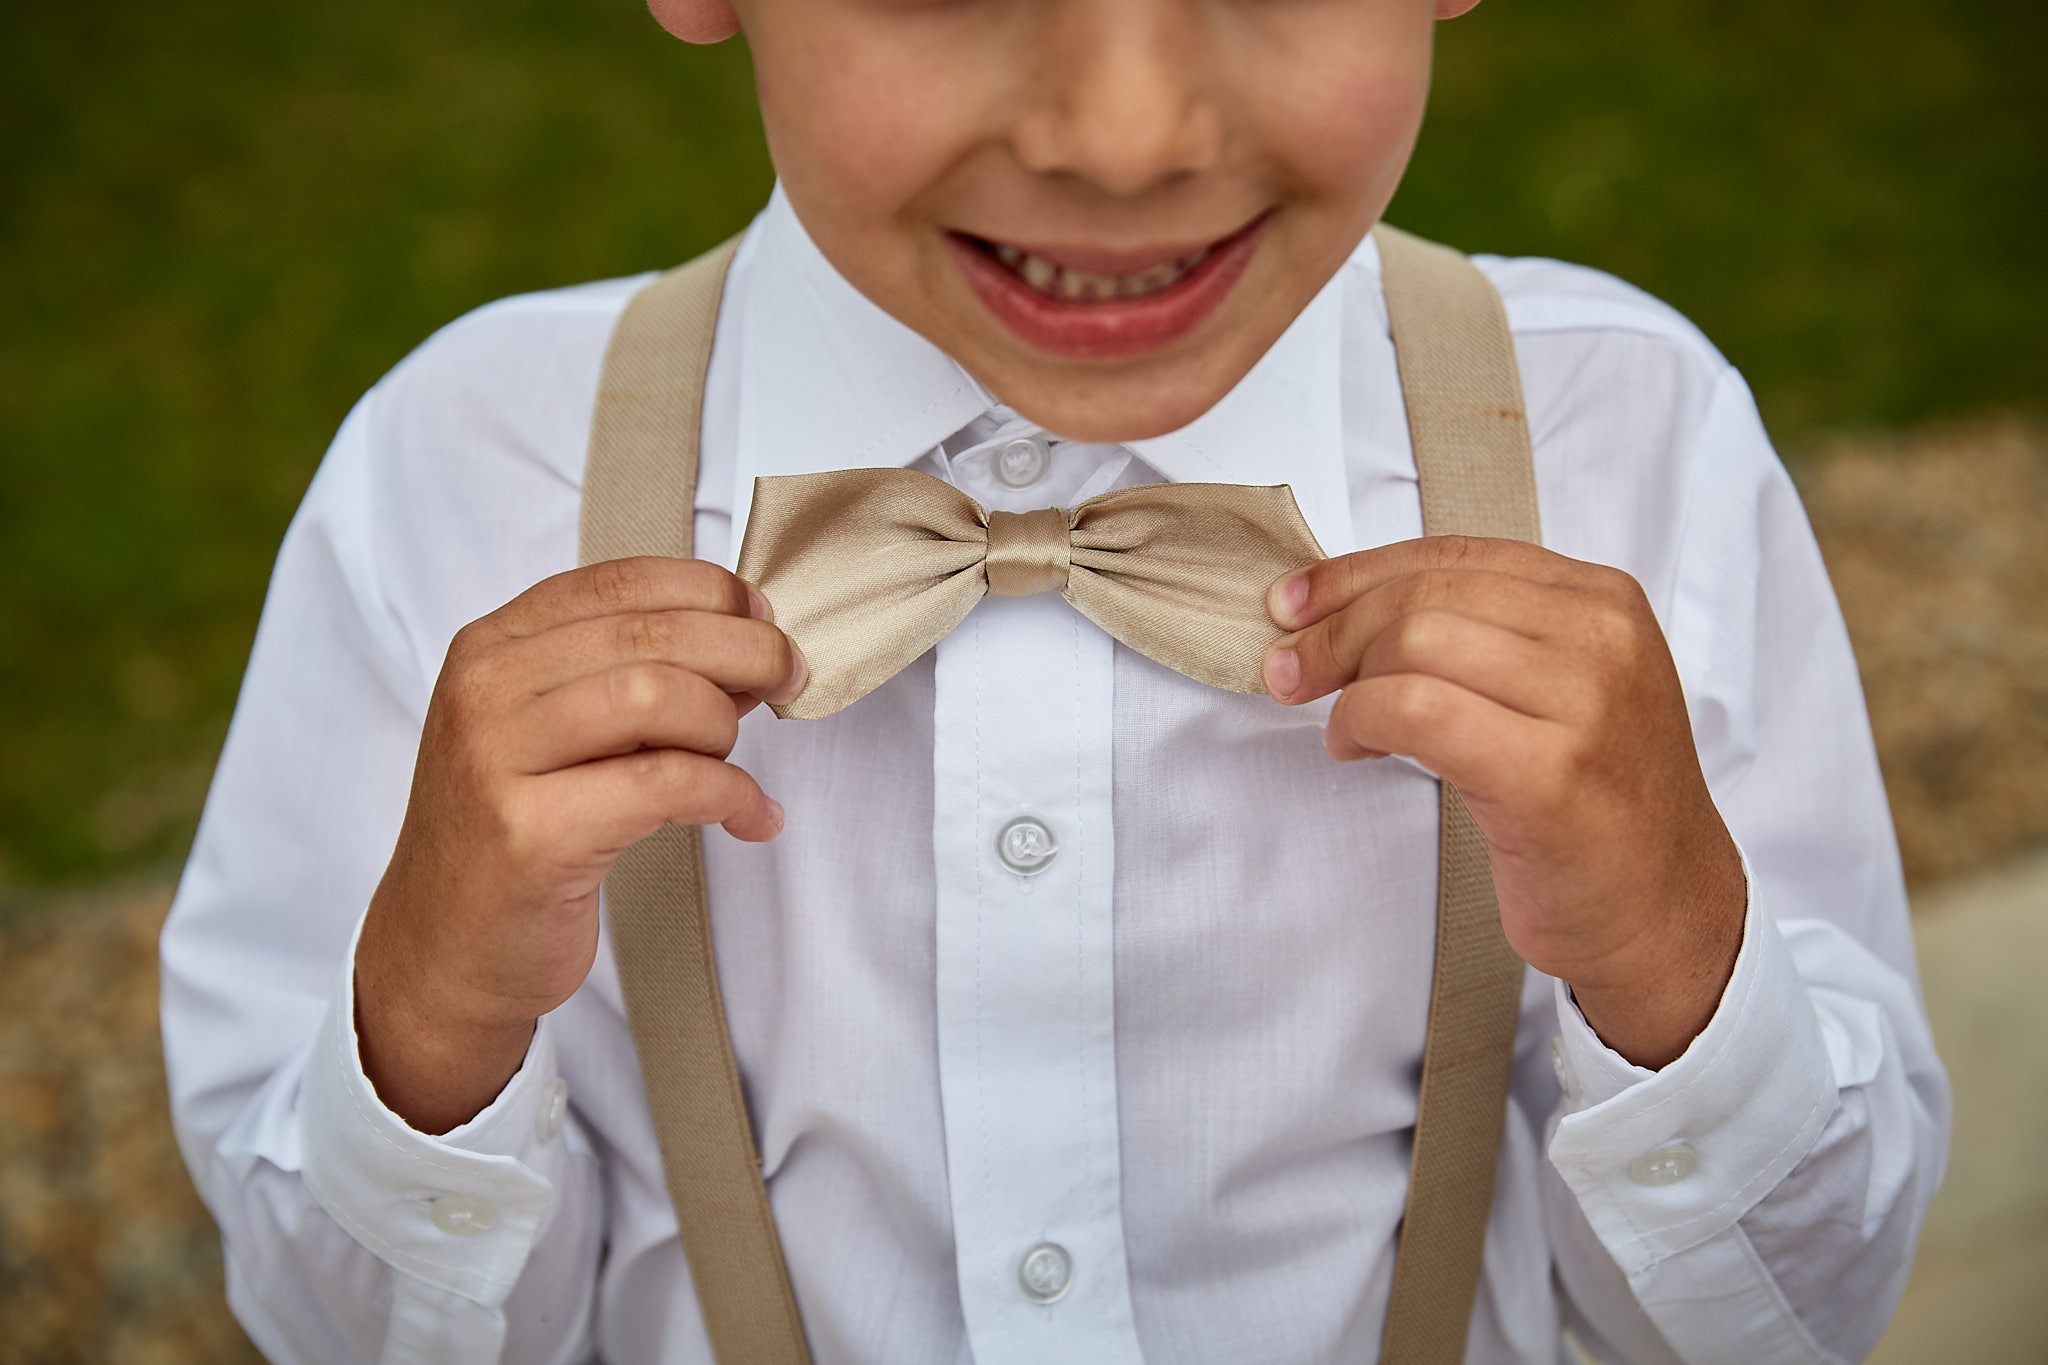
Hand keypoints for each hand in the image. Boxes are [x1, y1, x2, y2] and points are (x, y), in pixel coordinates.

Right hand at [354, 557, 804, 1131]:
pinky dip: (729, 794)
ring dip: (722, 727)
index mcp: (493, 647)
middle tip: (786, 679)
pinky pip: (665, 785)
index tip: (763, 617)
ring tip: (730, 761)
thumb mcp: (555, 731)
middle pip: (649, 634)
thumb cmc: (516, 832)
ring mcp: (496, 761)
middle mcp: (485, 690)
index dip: (711, 591)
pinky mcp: (530, 834)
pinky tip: (748, 815)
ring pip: (655, 696)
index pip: (620, 581)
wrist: (442, 949)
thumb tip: (749, 643)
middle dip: (744, 651)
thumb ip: (631, 677)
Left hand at [1263, 537, 1743, 1067]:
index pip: (1454, 553)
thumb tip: (1349, 609)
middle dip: (1334, 628)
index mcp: (1602, 602)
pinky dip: (1362, 719)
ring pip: (1416, 642)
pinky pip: (1417, 712)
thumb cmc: (1596, 804)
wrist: (1666, 911)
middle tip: (1288, 670)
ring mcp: (1584, 704)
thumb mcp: (1561, 690)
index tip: (1293, 602)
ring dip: (1345, 678)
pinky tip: (1354, 747)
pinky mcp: (1549, 774)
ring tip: (1337, 722)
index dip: (1356, 572)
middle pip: (1425, 594)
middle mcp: (1602, 639)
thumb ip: (1484, 636)